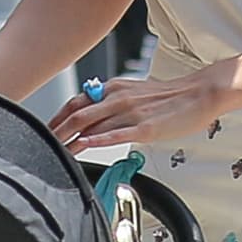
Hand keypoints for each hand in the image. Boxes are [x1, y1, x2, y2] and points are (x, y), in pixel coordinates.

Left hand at [49, 69, 227, 153]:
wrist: (198, 93)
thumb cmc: (168, 97)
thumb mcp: (132, 93)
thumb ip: (110, 104)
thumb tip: (90, 118)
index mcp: (113, 89)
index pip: (75, 102)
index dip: (57, 118)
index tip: (45, 132)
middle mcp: (117, 97)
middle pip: (77, 114)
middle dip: (57, 131)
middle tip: (43, 144)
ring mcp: (131, 112)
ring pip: (93, 125)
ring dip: (72, 140)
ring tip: (58, 153)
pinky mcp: (146, 127)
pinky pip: (118, 133)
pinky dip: (98, 140)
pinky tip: (87, 146)